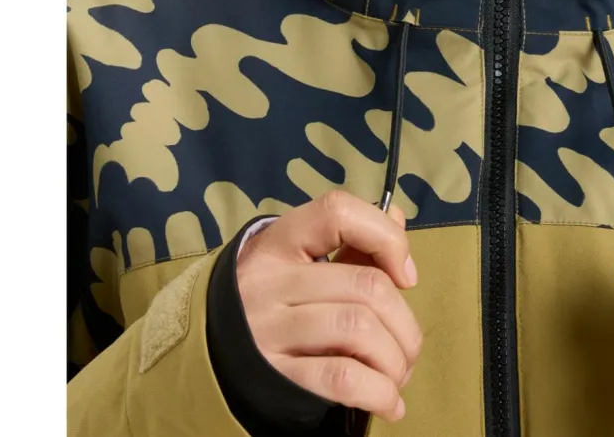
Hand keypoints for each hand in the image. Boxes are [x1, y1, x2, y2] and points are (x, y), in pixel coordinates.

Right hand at [236, 190, 422, 422]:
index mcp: (280, 241)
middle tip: (409, 346)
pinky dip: (378, 392)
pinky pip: (341, 378)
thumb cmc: (269, 301)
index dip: (385, 237)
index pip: (338, 212)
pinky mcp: (273, 376)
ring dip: (395, 360)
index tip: (404, 275)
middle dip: (404, 322)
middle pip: (365, 286)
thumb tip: (397, 219)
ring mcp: (268, 330)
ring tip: (398, 373)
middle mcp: (269, 280)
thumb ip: (350, 240)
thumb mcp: (298, 261)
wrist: (203, 357)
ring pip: (360, 330)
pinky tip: (388, 402)